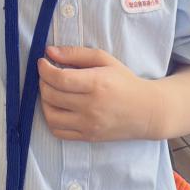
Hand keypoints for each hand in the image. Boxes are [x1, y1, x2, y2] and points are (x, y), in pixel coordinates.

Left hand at [37, 45, 159, 141]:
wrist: (146, 112)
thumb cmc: (125, 82)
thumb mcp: (105, 60)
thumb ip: (76, 54)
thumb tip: (49, 51)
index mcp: (96, 84)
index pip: (60, 79)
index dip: (45, 69)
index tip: (42, 62)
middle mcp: (91, 107)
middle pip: (52, 96)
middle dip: (42, 82)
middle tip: (46, 74)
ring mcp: (89, 125)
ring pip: (51, 116)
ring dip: (44, 101)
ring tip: (50, 91)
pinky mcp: (88, 137)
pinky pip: (58, 132)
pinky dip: (51, 119)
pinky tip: (57, 107)